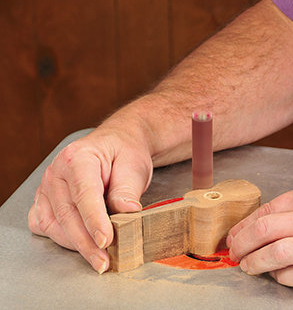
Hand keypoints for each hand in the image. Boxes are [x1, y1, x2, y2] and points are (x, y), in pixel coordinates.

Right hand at [28, 127, 152, 272]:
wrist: (116, 144)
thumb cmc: (123, 153)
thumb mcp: (134, 166)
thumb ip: (127, 190)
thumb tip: (127, 213)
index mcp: (79, 158)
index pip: (84, 193)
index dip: (94, 220)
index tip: (105, 241)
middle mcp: (57, 172)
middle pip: (66, 213)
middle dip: (86, 242)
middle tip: (104, 261)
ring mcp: (47, 187)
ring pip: (53, 223)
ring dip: (74, 245)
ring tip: (98, 258)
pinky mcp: (45, 200)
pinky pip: (44, 225)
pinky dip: (61, 239)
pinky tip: (80, 244)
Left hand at [227, 180, 292, 287]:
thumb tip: (278, 216)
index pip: (269, 210)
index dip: (247, 224)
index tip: (237, 234)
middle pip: (267, 231)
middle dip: (243, 244)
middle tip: (235, 252)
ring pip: (278, 254)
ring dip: (257, 263)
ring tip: (248, 268)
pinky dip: (284, 278)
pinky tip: (277, 277)